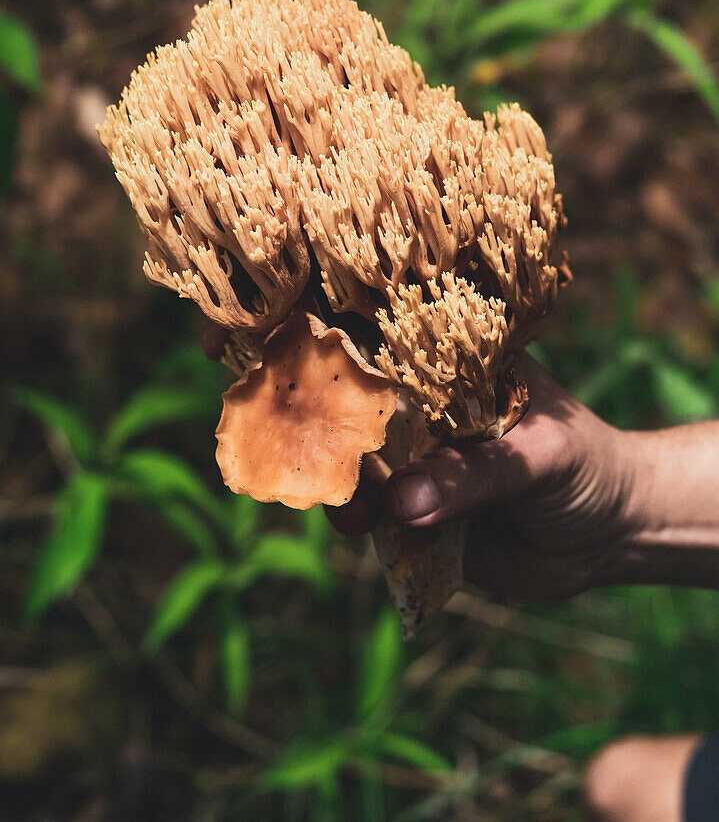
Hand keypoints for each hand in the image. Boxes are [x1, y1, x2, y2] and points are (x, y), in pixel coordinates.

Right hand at [203, 321, 718, 597]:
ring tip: (327, 484)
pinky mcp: (407, 511)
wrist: (611, 536)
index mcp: (445, 358)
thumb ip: (477, 474)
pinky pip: (361, 511)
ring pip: (337, 451)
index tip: (249, 317)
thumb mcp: (543, 454)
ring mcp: (406, 454)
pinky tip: (356, 524)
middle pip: (334, 383)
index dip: (308, 314)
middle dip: (282, 387)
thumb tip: (400, 500)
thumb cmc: (588, 465)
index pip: (369, 322)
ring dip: (317, 464)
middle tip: (237, 396)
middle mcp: (415, 400)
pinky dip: (347, 517)